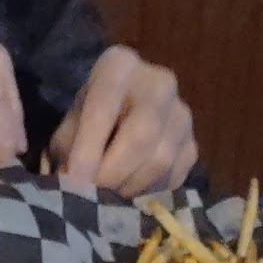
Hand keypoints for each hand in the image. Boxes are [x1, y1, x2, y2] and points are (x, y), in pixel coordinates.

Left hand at [49, 45, 196, 196]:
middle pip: (142, 135)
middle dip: (114, 174)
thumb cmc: (89, 118)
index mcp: (120, 66)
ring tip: (109, 196)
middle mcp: (160, 84)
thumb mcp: (70, 126)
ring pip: (160, 161)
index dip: (88, 150)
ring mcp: (182, 115)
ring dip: (130, 187)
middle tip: (93, 195)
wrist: (122, 115)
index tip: (76, 182)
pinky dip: (148, 193)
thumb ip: (70, 151)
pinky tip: (130, 191)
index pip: (105, 107)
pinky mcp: (192, 146)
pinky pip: (173, 177)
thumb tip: (77, 188)